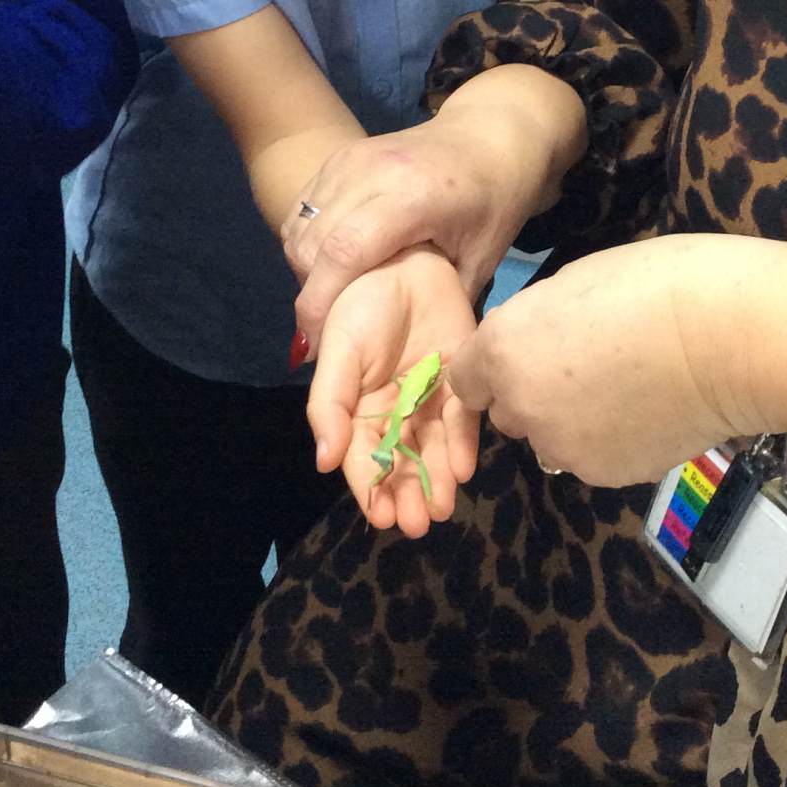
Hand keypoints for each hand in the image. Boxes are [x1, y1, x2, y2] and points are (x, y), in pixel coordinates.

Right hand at [287, 65, 586, 348]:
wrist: (492, 135)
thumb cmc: (496, 201)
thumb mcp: (482, 259)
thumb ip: (442, 306)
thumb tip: (406, 361)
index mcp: (412, 196)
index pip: (345, 250)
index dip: (323, 301)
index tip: (320, 344)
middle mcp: (371, 171)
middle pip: (312, 243)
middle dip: (312, 294)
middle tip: (330, 328)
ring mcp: (349, 158)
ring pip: (299, 228)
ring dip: (307, 270)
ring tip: (335, 296)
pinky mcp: (338, 156)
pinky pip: (301, 210)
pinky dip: (306, 243)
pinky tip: (333, 265)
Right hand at [307, 246, 481, 537]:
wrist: (406, 262)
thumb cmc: (361, 306)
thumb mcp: (338, 353)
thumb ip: (328, 407)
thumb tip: (324, 463)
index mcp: (358, 409)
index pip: (363, 458)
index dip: (370, 489)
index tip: (381, 518)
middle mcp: (394, 411)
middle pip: (400, 463)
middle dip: (407, 496)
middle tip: (418, 524)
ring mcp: (429, 399)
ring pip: (432, 451)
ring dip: (435, 483)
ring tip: (441, 510)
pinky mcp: (460, 382)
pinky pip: (462, 422)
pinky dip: (462, 446)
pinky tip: (462, 469)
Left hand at [447, 235, 786, 485]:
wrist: (727, 335)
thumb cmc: (656, 283)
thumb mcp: (575, 283)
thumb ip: (536, 325)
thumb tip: (535, 353)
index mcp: (503, 347)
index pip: (465, 378)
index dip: (495, 366)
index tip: (529, 352)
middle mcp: (519, 406)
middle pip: (508, 411)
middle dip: (534, 393)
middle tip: (589, 365)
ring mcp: (562, 447)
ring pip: (551, 439)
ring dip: (571, 421)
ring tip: (628, 388)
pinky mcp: (604, 475)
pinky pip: (592, 458)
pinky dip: (610, 440)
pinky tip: (649, 410)